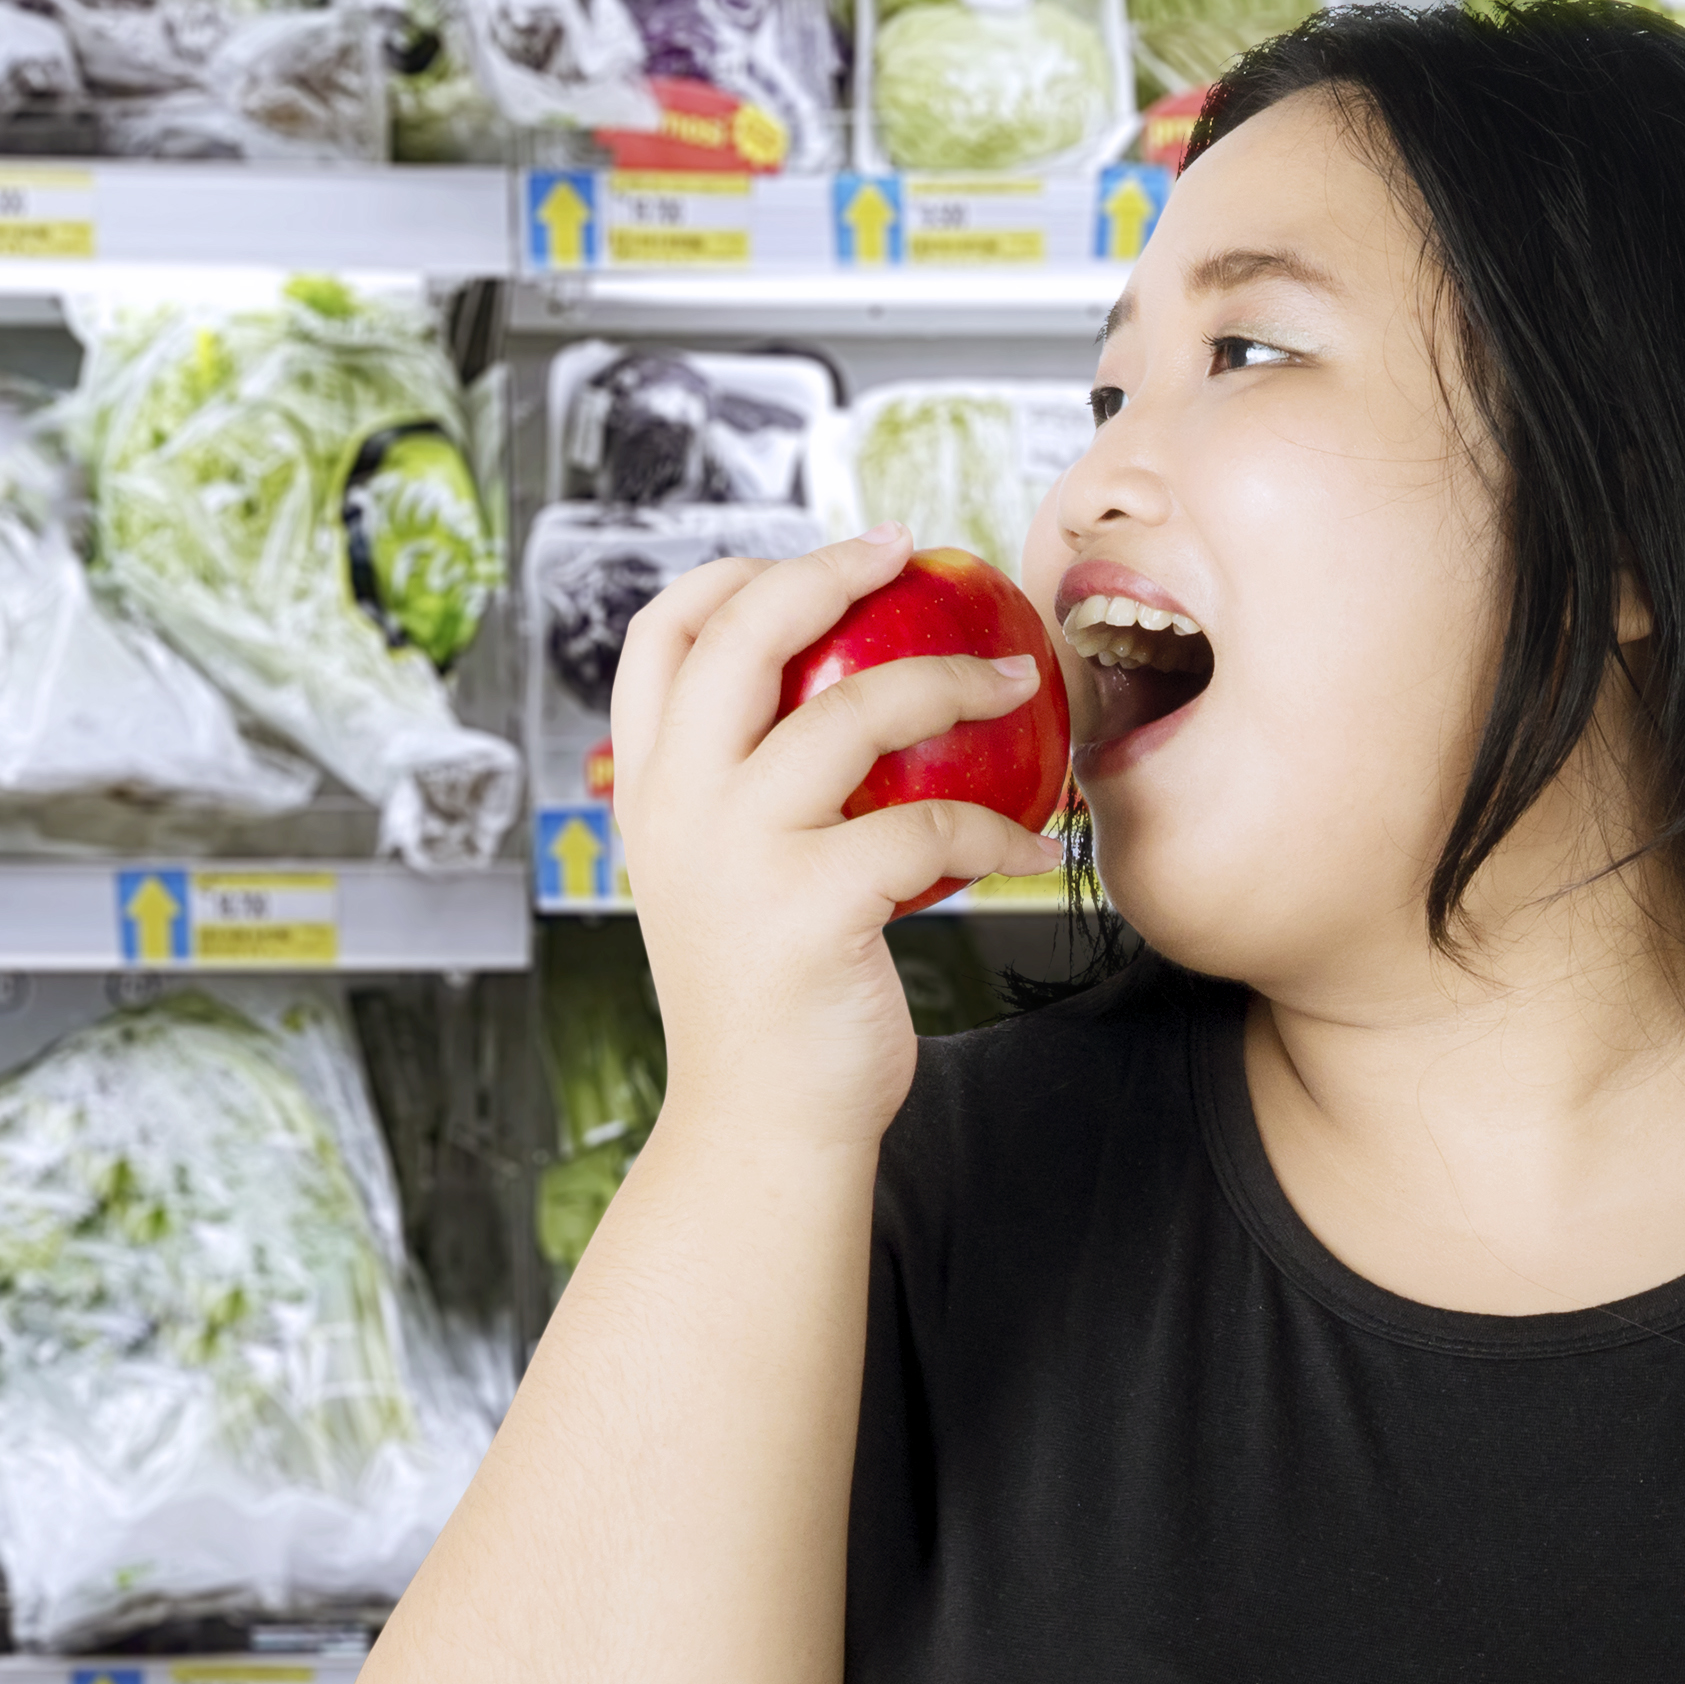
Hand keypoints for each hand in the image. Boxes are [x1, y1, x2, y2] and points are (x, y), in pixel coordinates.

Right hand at [607, 531, 1064, 1158]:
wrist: (759, 1130)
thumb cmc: (765, 1007)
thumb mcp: (722, 883)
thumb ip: (747, 800)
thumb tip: (842, 715)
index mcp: (649, 792)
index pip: (663, 635)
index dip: (738, 572)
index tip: (824, 559)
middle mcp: (678, 806)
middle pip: (746, 630)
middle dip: (833, 568)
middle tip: (909, 553)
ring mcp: (737, 850)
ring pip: (854, 708)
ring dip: (953, 679)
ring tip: (1016, 685)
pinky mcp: (810, 904)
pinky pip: (929, 824)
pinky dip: (999, 826)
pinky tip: (1035, 844)